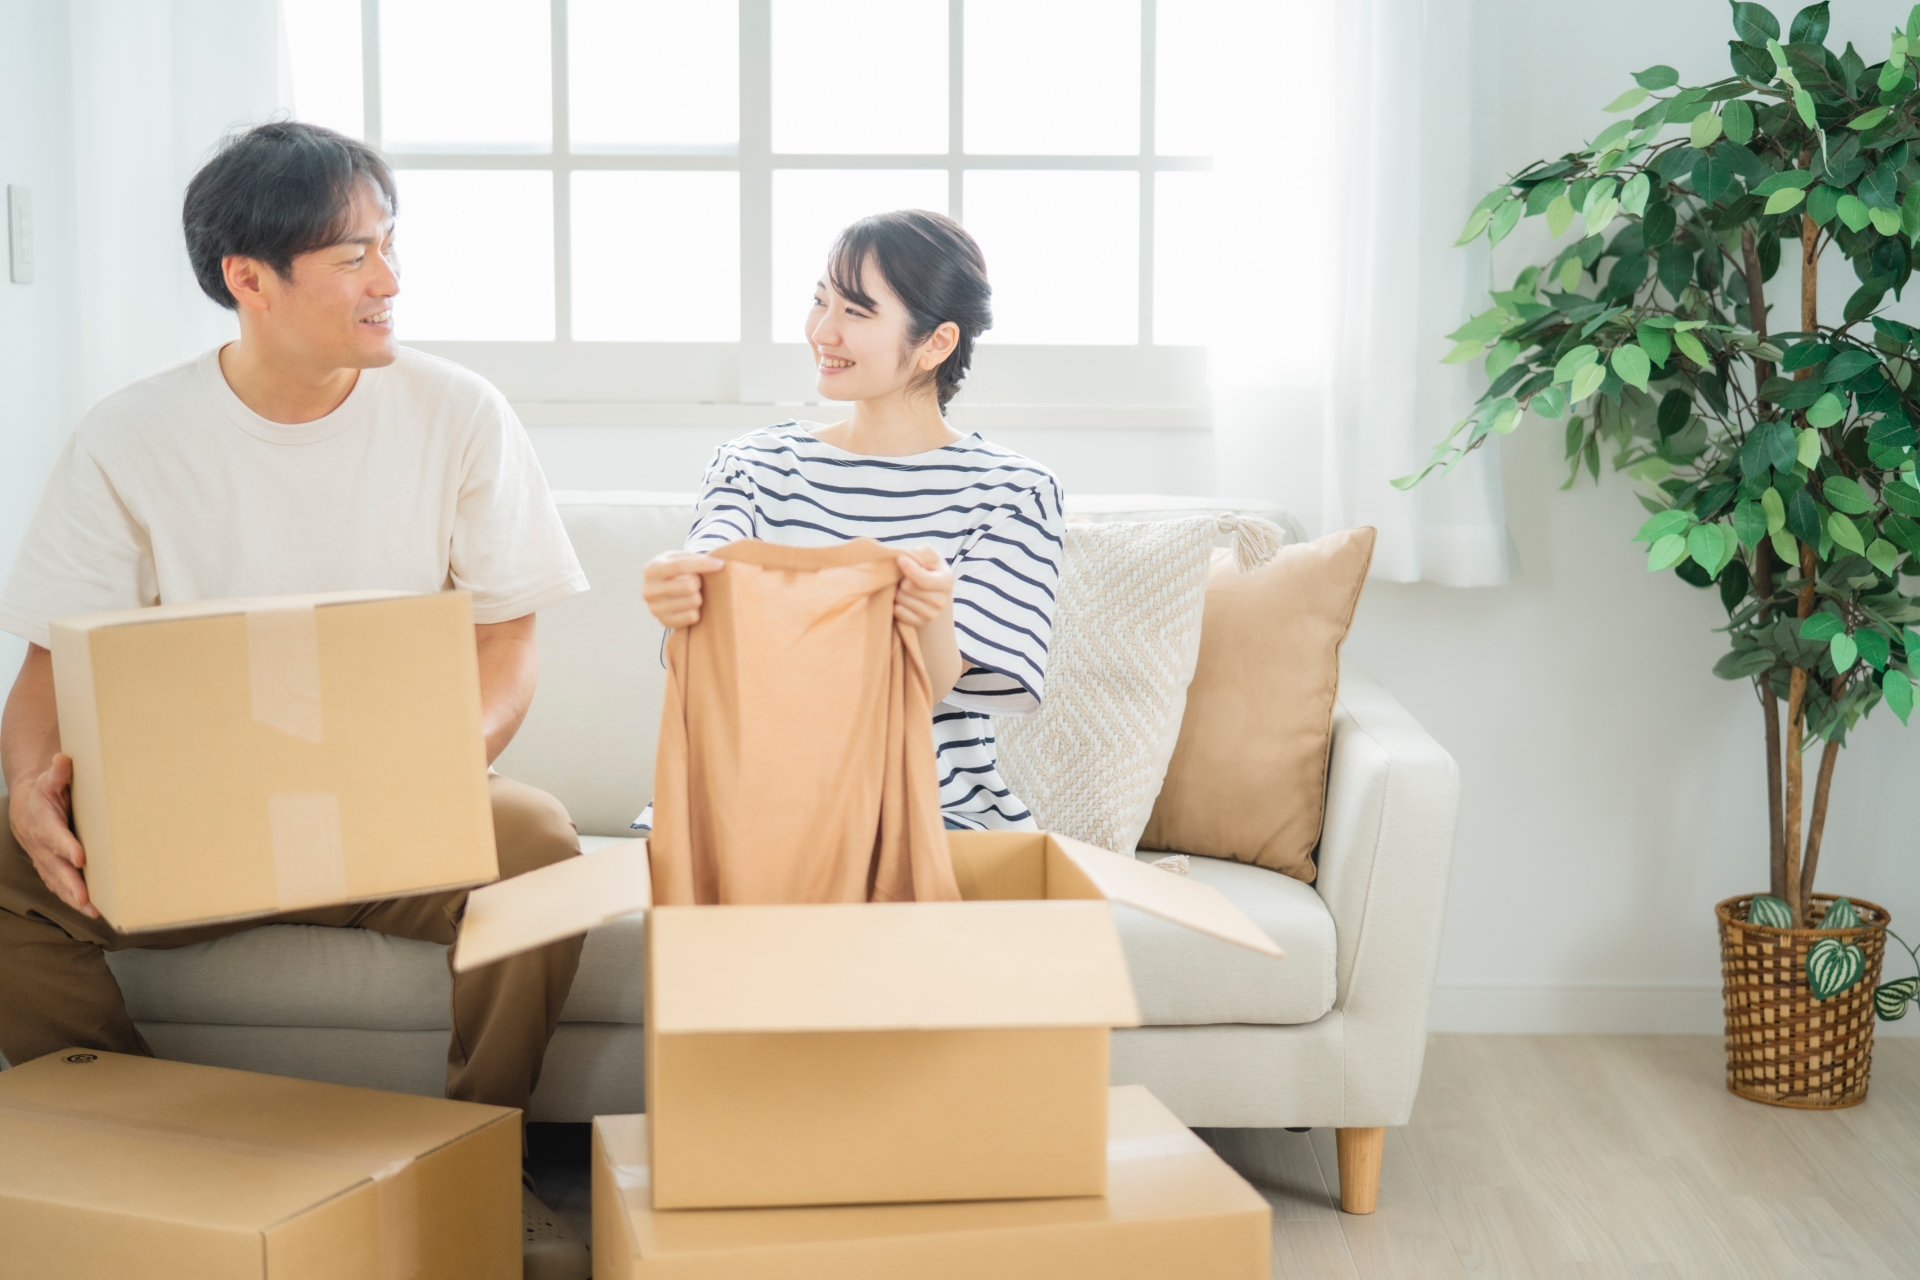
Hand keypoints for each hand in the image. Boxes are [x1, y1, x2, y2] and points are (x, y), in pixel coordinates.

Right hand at [9, 753, 94, 917]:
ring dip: (74, 897)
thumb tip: (63, 759)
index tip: (80, 856)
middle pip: (57, 867)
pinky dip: (72, 900)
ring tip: (92, 911)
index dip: (66, 847)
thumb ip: (58, 773)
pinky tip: (90, 911)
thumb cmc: (44, 793)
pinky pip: (60, 887)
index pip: (55, 836)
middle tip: (85, 897)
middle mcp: (42, 847)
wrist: (26, 809)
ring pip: (58, 882)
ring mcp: (45, 861)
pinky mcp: (50, 869)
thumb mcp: (48, 780)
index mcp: (44, 823)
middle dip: (71, 883)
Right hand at [643, 551, 725, 628]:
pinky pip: (692, 617)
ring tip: (691, 593)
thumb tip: (718, 564)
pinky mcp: (664, 622)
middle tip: (696, 582)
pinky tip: (689, 605)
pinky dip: (696, 611)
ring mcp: (655, 609)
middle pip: (688, 585)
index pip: (680, 566)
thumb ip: (696, 559)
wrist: (662, 589)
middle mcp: (649, 591)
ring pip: (693, 601)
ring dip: (698, 596)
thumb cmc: (675, 571)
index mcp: (651, 570)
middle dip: (698, 582)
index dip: (702, 564)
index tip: (720, 564)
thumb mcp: (680, 558)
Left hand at [894, 547, 954, 628]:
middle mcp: (942, 601)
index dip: (909, 570)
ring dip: (897, 591)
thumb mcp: (928, 554)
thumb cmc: (926, 567)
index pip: (925, 581)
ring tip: (904, 587)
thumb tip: (902, 559)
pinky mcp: (919, 623)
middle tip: (905, 577)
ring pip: (901, 600)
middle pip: (909, 589)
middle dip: (902, 579)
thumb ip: (920, 552)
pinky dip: (895, 604)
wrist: (928, 588)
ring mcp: (931, 615)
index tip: (899, 560)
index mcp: (947, 581)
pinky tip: (902, 599)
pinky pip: (898, 612)